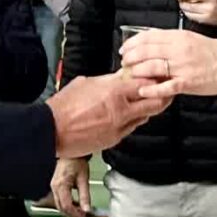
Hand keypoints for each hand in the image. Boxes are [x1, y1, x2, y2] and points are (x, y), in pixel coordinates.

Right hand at [47, 72, 161, 159]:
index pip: (146, 84)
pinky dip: (133, 121)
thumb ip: (107, 80)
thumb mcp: (86, 83)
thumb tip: (119, 76)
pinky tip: (128, 116)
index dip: (154, 80)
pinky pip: (131, 129)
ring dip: (147, 109)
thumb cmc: (64, 107)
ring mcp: (119, 127)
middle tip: (163, 91)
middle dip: (162, 96)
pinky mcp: (114, 140)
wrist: (52, 130)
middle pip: (154, 103)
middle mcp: (121, 111)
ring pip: (145, 117)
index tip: (157, 77)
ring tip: (145, 102)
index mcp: (114, 92)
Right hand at [50, 154, 94, 216]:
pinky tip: (76, 206)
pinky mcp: (56, 186)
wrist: (71, 153)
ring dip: (70, 211)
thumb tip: (87, 209)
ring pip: (60, 205)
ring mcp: (54, 187)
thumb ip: (85, 196)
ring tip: (81, 214)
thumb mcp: (84, 179)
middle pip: (61, 208)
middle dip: (72, 215)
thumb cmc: (76, 162)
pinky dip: (68, 205)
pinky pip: (60, 199)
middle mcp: (55, 187)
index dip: (75, 215)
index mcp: (61, 185)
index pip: (66, 206)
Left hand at [121, 28, 216, 104]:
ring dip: (137, 71)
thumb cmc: (215, 52)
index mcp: (179, 37)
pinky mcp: (188, 83)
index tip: (124, 48)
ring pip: (152, 67)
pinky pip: (165, 87)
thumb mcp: (192, 38)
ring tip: (130, 74)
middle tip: (124, 62)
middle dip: (131, 57)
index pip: (149, 37)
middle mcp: (179, 50)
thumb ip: (173, 40)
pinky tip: (142, 91)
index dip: (133, 43)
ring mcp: (183, 67)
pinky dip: (151, 89)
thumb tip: (153, 41)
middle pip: (147, 51)